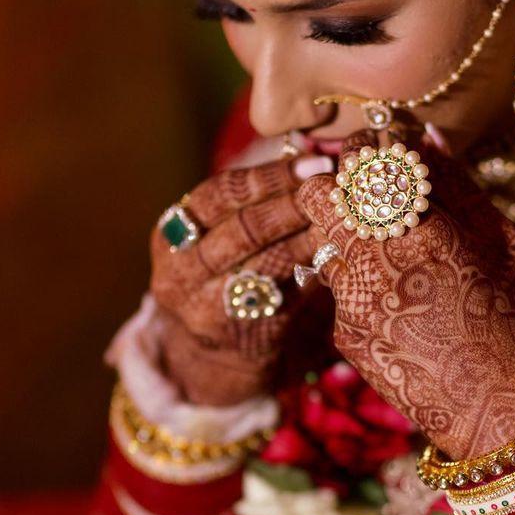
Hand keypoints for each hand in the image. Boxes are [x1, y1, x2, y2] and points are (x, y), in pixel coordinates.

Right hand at [150, 156, 330, 405]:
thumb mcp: (216, 240)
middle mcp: (181, 273)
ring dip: (310, 235)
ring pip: (268, 262)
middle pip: (243, 229)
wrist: (213, 355)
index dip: (268, 176)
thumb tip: (311, 159)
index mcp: (171, 236)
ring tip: (343, 215)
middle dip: (293, 204)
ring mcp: (208, 308)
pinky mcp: (243, 334)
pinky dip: (314, 269)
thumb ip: (249, 204)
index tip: (311, 162)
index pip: (219, 194)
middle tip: (332, 187)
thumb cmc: (224, 275)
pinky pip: (288, 294)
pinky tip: (338, 251)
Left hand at [297, 131, 514, 458]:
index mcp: (422, 228)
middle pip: (319, 194)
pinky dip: (355, 279)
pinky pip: (334, 286)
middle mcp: (376, 260)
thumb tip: (425, 134)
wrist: (493, 407)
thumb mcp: (502, 241)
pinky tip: (393, 297)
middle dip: (336, 185)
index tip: (374, 152)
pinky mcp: (342, 331)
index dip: (362, 149)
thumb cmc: (511, 316)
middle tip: (359, 192)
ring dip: (341, 231)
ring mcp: (352, 299)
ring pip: (320, 239)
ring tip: (379, 244)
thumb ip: (458, 184)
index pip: (362, 161)